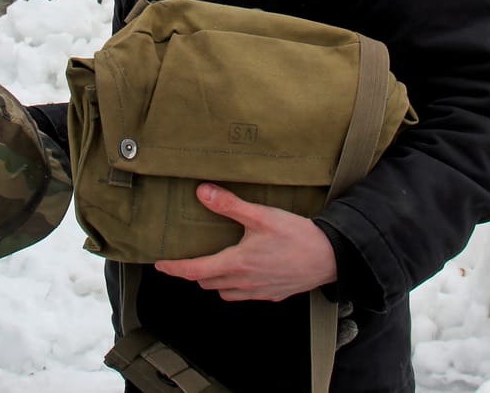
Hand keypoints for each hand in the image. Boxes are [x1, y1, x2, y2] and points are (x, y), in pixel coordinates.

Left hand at [154, 183, 337, 301]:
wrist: (330, 258)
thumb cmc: (297, 236)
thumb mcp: (261, 216)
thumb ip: (229, 205)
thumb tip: (202, 192)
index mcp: (236, 264)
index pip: (194, 271)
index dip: (174, 268)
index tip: (159, 264)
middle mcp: (243, 283)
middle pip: (207, 283)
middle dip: (194, 272)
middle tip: (188, 258)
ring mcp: (258, 292)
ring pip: (225, 293)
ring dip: (214, 281)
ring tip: (214, 264)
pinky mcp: (272, 295)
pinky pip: (244, 296)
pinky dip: (235, 287)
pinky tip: (244, 272)